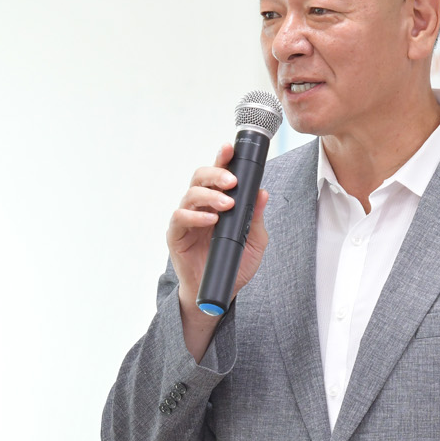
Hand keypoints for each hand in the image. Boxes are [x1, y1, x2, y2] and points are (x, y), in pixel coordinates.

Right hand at [168, 143, 268, 361]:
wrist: (219, 293)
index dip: (222, 158)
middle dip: (217, 173)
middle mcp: (200, 206)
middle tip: (233, 182)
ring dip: (209, 195)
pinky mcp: (176, 235)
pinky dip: (196, 216)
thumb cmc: (235, 264)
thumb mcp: (254, 241)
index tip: (230, 147)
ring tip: (227, 204)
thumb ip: (257, 218)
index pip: (219, 174)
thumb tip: (263, 193)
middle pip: (200, 176)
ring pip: (190, 194)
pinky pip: (180, 217)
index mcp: (218, 202)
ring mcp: (186, 219)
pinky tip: (210, 220)